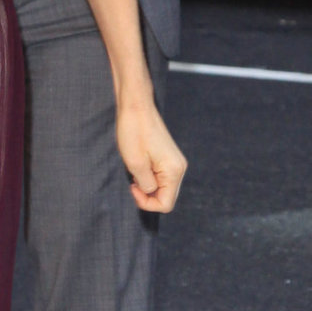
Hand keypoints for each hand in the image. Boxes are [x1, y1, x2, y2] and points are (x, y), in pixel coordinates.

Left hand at [115, 95, 186, 213]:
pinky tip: (138, 165)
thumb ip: (146, 185)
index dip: (147, 203)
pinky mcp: (168, 157)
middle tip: (132, 181)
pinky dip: (148, 176)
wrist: (136, 105)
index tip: (133, 187)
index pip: (166, 204)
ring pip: (163, 187)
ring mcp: (175, 162)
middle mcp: (179, 168)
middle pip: (166, 197)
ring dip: (147, 185)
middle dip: (147, 195)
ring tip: (134, 171)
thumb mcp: (135, 163)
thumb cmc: (133, 132)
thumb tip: (151, 192)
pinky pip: (160, 176)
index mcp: (174, 171)